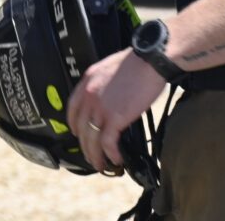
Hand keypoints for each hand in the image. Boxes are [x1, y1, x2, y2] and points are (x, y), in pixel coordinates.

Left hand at [67, 48, 165, 172]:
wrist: (152, 59)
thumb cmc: (139, 60)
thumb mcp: (111, 67)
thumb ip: (104, 83)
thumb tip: (108, 100)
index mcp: (88, 80)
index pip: (72, 108)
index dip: (74, 125)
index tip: (79, 133)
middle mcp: (90, 95)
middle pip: (81, 128)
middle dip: (85, 146)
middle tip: (92, 155)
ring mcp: (101, 107)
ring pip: (91, 140)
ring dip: (95, 156)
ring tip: (102, 165)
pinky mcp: (115, 118)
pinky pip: (107, 143)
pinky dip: (111, 155)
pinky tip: (117, 159)